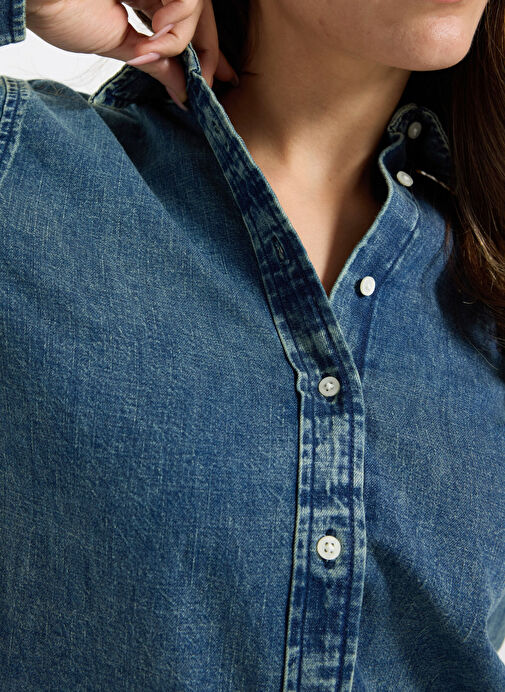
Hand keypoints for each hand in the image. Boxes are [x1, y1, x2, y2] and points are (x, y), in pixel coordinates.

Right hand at [26, 0, 237, 106]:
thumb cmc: (62, 13)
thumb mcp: (120, 47)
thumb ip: (156, 63)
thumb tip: (182, 90)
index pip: (185, 23)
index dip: (206, 51)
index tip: (218, 80)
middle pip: (199, 15)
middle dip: (209, 52)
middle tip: (205, 83)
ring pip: (196, 8)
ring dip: (183, 39)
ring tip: (156, 48)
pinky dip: (178, 24)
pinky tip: (157, 31)